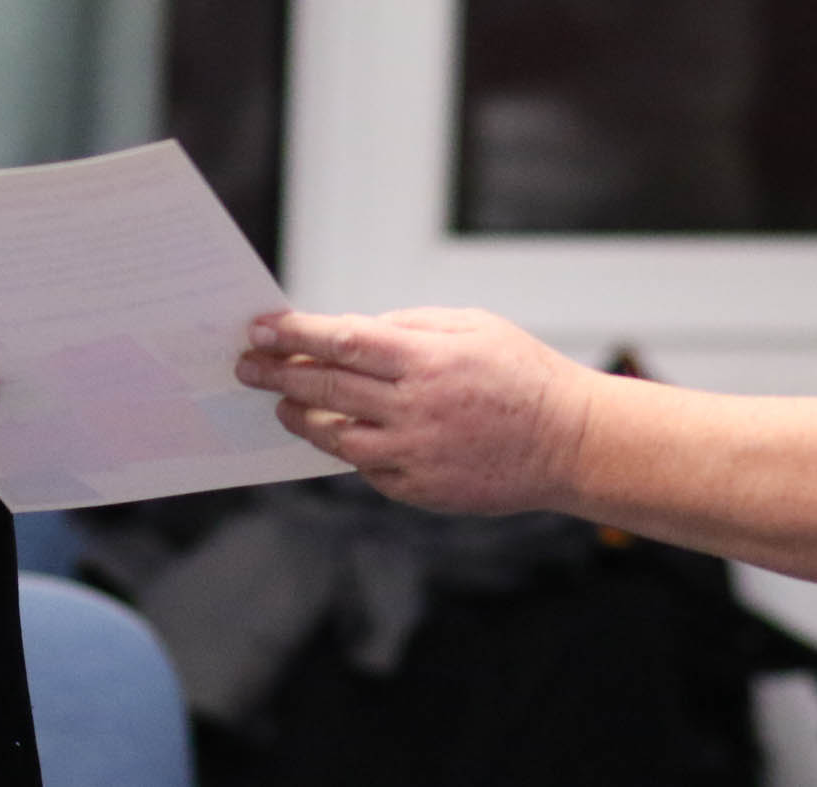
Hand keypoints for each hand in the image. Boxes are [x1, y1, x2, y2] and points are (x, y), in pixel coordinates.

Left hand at [236, 307, 594, 514]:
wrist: (569, 442)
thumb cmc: (522, 374)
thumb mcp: (471, 326)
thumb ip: (408, 327)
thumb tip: (349, 332)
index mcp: (426, 359)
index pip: (341, 342)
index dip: (293, 335)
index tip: (259, 329)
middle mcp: (413, 408)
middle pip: (325, 390)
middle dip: (278, 375)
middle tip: (246, 367)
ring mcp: (414, 454)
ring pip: (334, 438)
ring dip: (301, 419)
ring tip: (283, 406)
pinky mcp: (419, 490)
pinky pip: (366, 470)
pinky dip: (348, 451)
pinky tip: (340, 436)